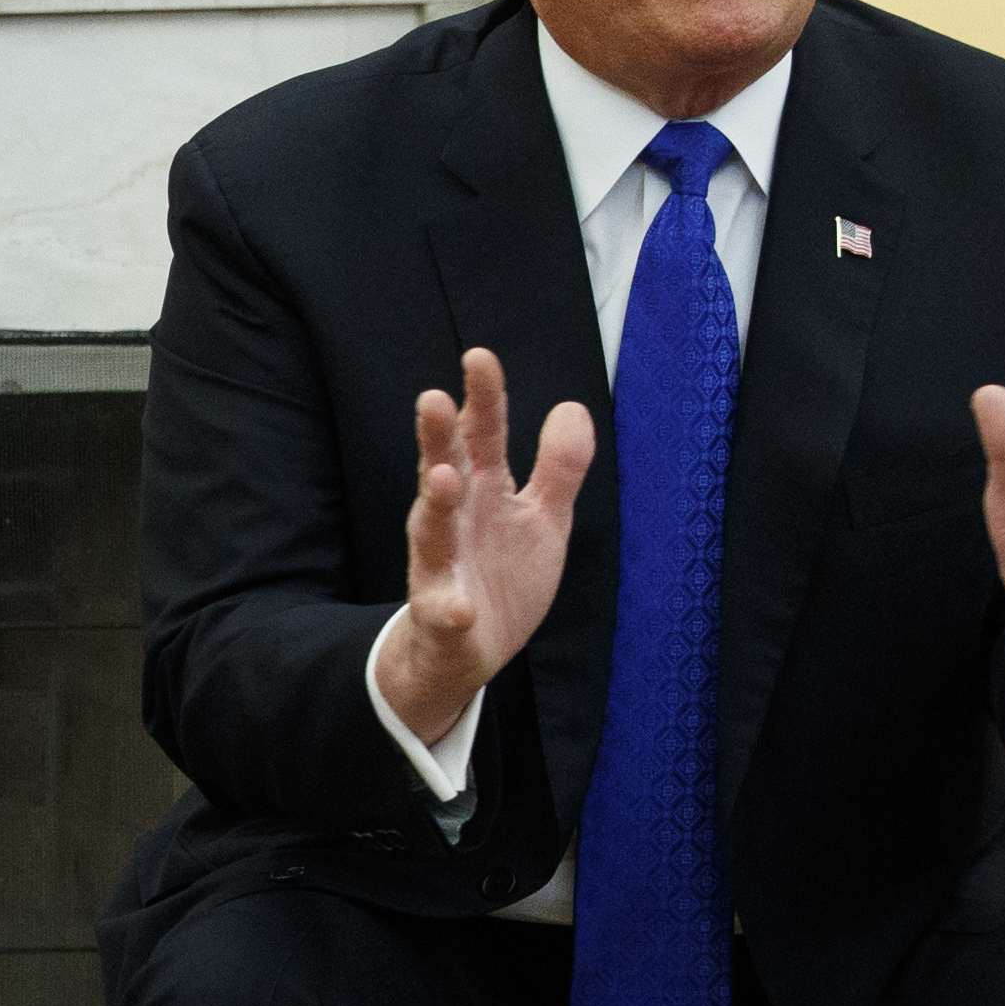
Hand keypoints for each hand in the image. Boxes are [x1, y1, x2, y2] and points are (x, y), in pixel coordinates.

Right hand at [374, 349, 592, 746]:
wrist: (468, 648)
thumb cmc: (502, 574)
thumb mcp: (543, 516)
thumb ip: (559, 466)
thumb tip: (572, 406)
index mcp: (482, 490)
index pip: (480, 435)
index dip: (482, 398)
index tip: (479, 357)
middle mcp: (453, 519)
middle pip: (443, 469)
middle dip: (438, 437)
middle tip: (432, 399)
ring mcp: (441, 565)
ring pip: (432, 531)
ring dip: (436, 505)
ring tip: (444, 479)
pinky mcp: (440, 614)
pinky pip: (441, 610)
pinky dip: (448, 608)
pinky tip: (458, 607)